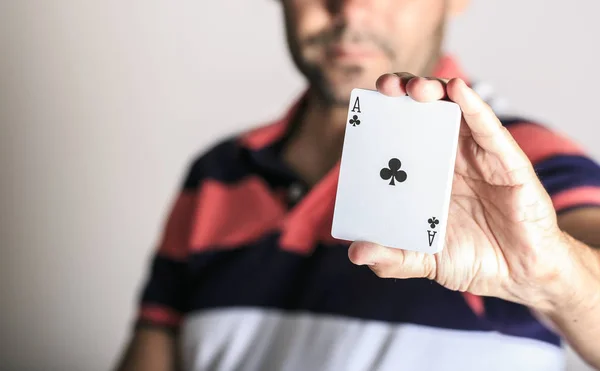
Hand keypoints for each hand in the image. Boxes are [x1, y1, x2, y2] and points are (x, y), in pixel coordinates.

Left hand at [348, 73, 571, 310]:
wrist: (520, 275)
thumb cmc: (471, 260)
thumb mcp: (423, 260)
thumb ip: (392, 259)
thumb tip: (355, 253)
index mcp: (425, 175)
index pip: (400, 134)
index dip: (384, 114)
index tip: (364, 104)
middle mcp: (449, 158)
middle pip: (423, 113)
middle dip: (403, 93)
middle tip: (386, 87)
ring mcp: (478, 157)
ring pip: (455, 111)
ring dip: (434, 91)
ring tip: (414, 87)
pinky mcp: (508, 163)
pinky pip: (488, 129)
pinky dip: (473, 107)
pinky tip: (457, 90)